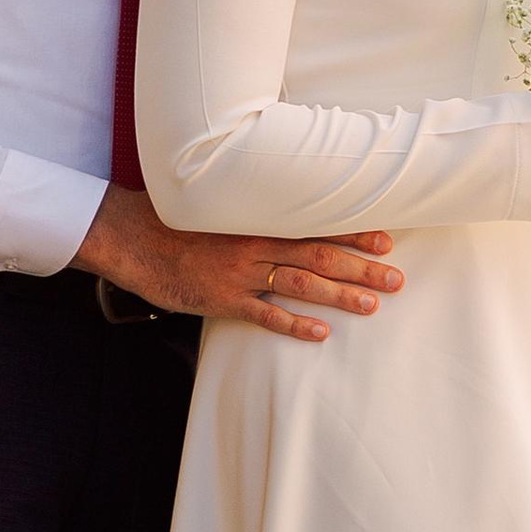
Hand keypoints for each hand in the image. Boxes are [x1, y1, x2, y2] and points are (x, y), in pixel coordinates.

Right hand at [75, 187, 403, 345]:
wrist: (132, 235)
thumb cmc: (176, 217)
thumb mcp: (219, 201)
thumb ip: (252, 203)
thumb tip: (284, 198)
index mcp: (259, 216)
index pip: (317, 221)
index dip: (354, 230)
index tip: (388, 237)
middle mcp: (257, 242)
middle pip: (321, 254)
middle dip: (363, 266)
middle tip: (397, 278)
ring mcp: (241, 272)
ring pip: (302, 283)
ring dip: (340, 294)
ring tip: (374, 304)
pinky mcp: (223, 299)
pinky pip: (266, 315)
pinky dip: (295, 324)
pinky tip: (322, 333)